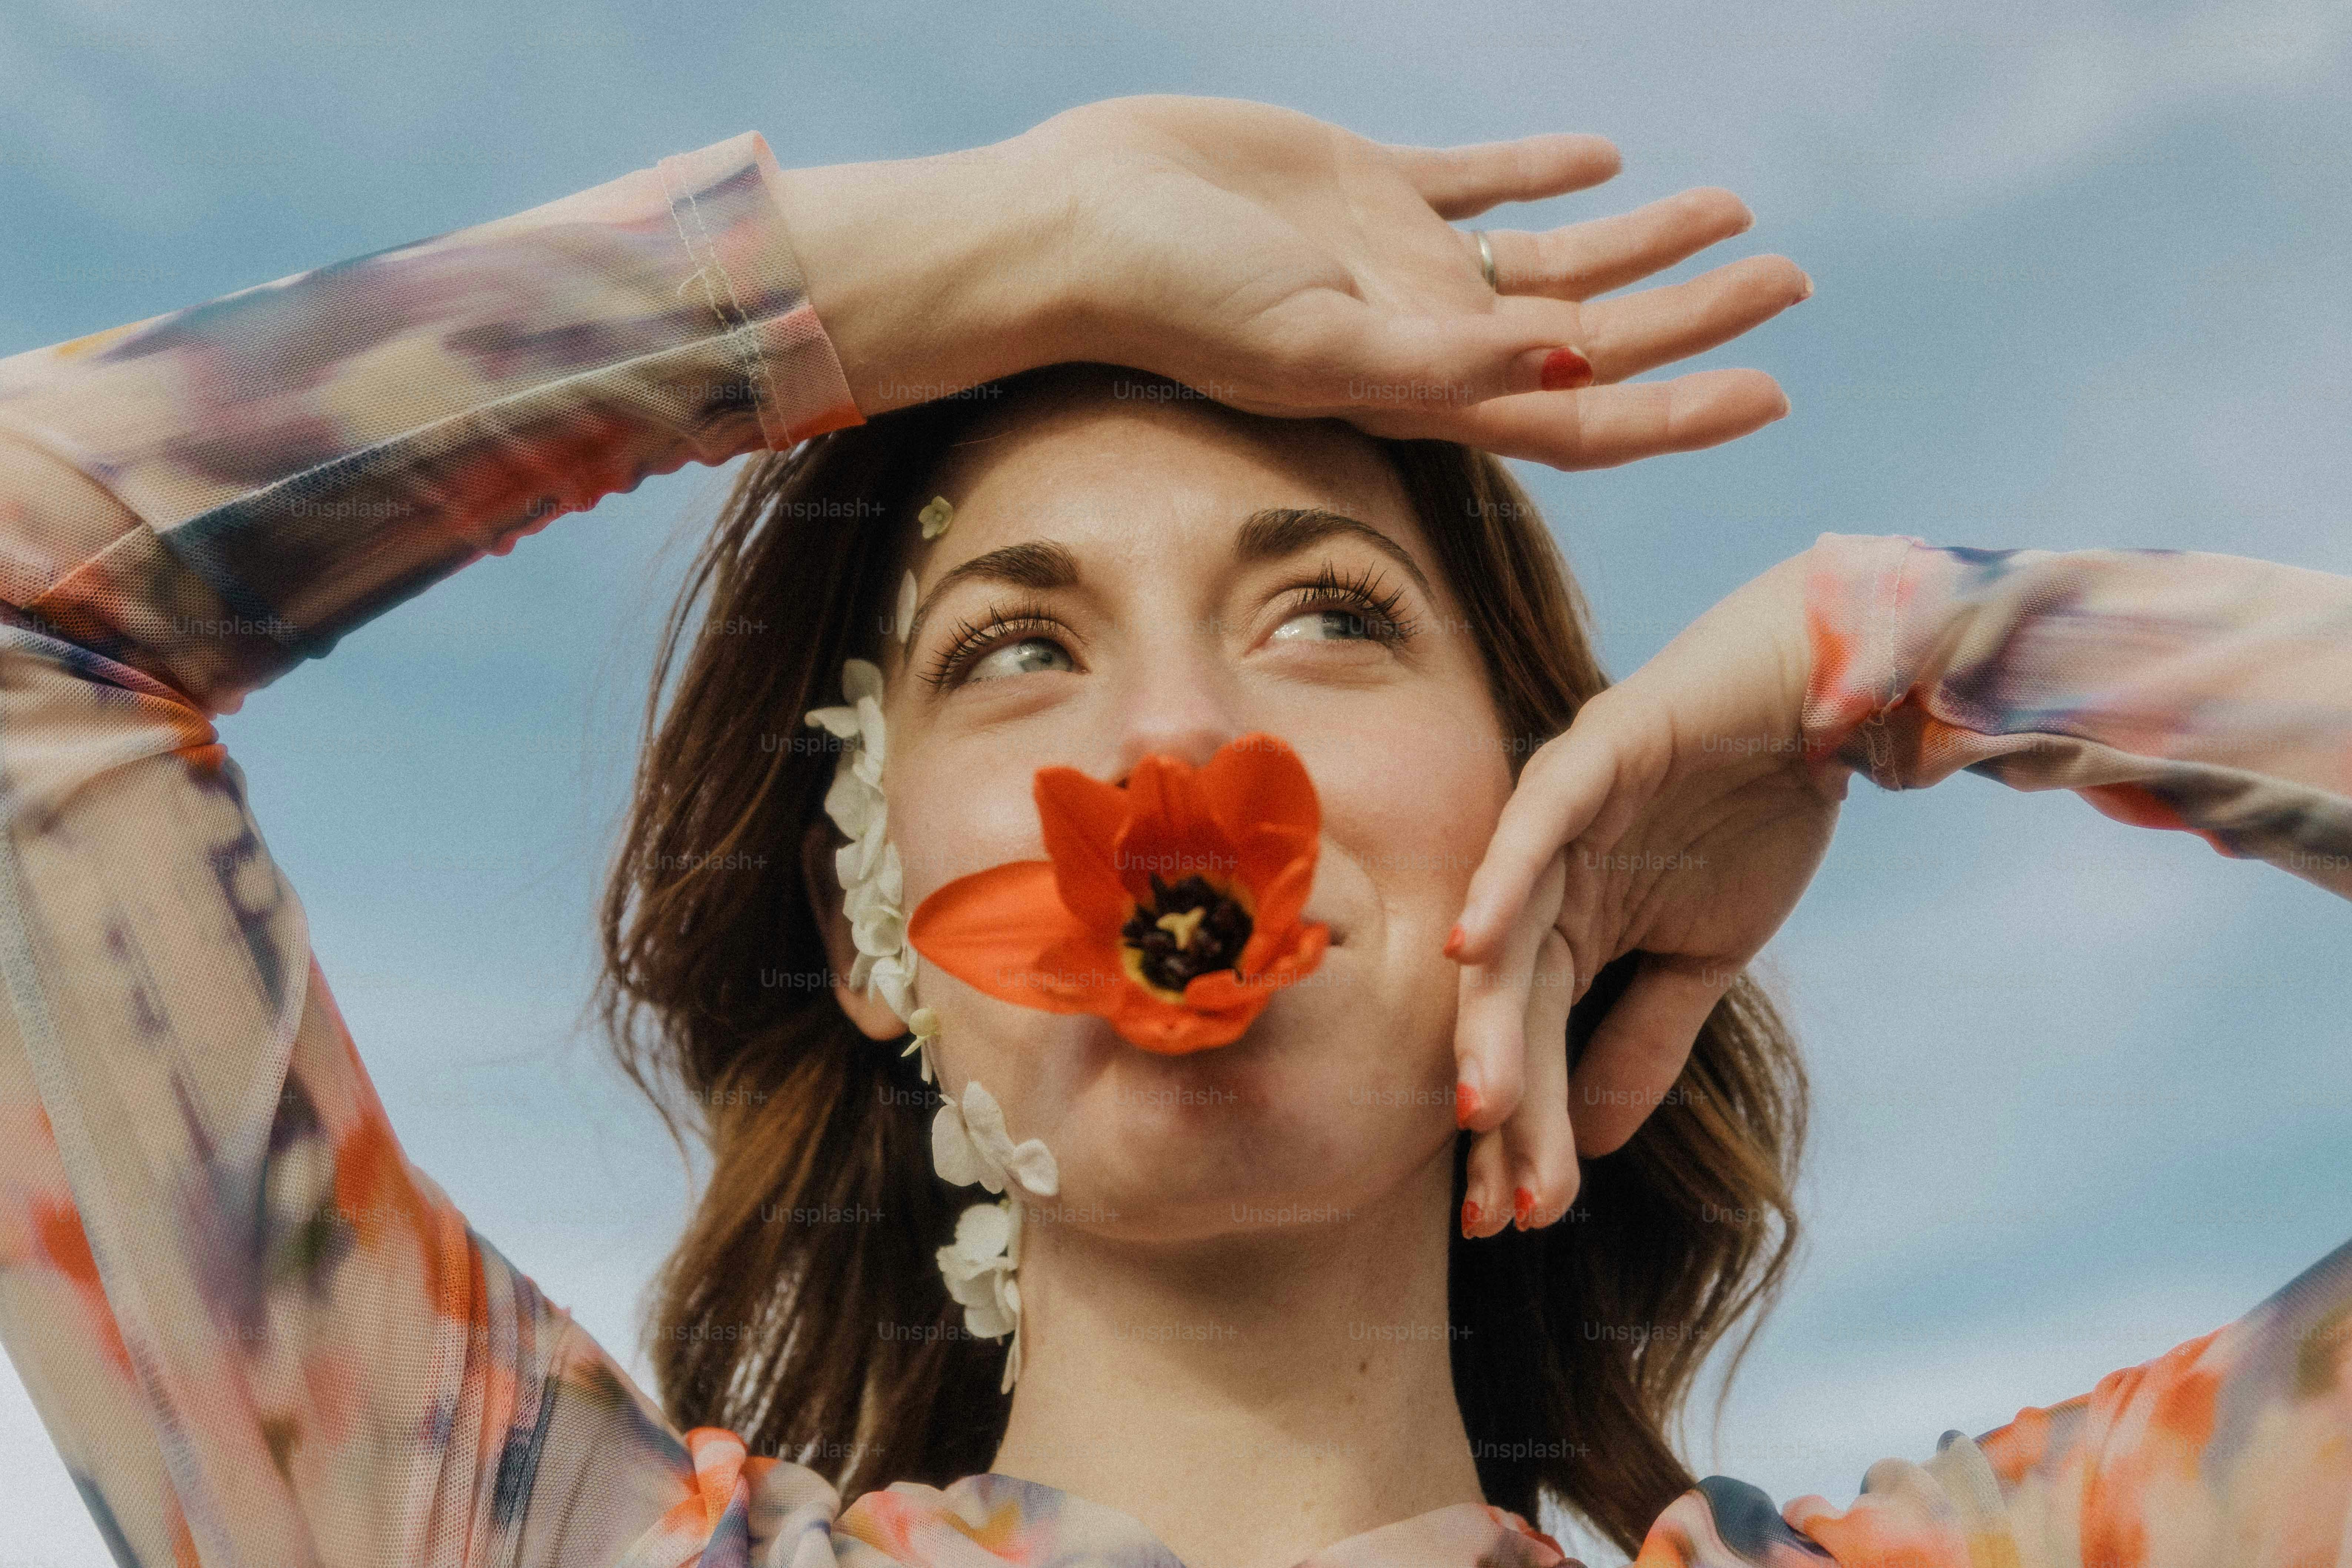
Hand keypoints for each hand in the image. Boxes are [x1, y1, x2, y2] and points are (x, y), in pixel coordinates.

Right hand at [774, 94, 1809, 469]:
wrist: (1070, 228)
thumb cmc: (1173, 302)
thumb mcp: (1311, 342)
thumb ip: (1437, 361)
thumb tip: (1571, 364)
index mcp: (1419, 384)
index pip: (1579, 412)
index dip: (1678, 409)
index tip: (1771, 389)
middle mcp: (1422, 329)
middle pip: (1591, 330)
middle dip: (1694, 311)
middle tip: (1790, 278)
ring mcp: (1396, 257)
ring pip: (1553, 254)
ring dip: (1645, 239)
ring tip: (1735, 212)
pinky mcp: (1361, 184)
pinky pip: (1476, 181)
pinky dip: (1540, 172)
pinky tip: (1603, 163)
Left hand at [1443, 553, 1841, 1235]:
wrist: (1816, 707)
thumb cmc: (1755, 819)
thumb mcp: (1705, 958)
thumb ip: (1642, 1039)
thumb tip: (1588, 1142)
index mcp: (1566, 928)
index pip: (1534, 1045)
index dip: (1524, 1132)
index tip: (1514, 1220)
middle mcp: (1541, 880)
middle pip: (1506, 1008)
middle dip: (1503, 1109)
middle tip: (1491, 1206)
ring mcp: (1554, 818)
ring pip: (1507, 938)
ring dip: (1488, 1026)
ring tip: (1478, 1114)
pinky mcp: (1586, 759)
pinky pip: (1530, 831)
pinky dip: (1496, 886)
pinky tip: (1462, 949)